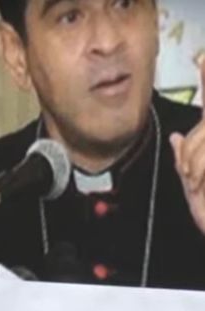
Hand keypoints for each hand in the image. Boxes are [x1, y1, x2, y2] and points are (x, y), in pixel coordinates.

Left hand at [170, 56, 204, 235]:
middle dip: (192, 156)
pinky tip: (202, 182)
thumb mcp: (194, 186)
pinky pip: (203, 156)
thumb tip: (177, 137)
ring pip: (202, 139)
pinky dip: (199, 169)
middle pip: (204, 126)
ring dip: (196, 166)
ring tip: (202, 185)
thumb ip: (186, 159)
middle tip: (195, 179)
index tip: (202, 56)